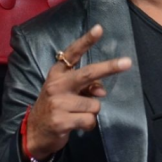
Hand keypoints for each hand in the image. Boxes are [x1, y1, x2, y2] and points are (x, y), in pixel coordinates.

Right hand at [26, 25, 131, 159]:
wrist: (34, 133)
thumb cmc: (55, 107)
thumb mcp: (66, 92)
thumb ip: (86, 86)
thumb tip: (102, 92)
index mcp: (57, 73)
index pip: (72, 53)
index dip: (86, 41)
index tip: (99, 28)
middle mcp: (56, 85)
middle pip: (89, 73)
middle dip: (110, 67)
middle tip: (128, 62)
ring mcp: (58, 103)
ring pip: (95, 103)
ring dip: (91, 111)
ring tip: (77, 114)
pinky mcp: (61, 121)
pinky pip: (90, 120)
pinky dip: (88, 125)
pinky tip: (76, 125)